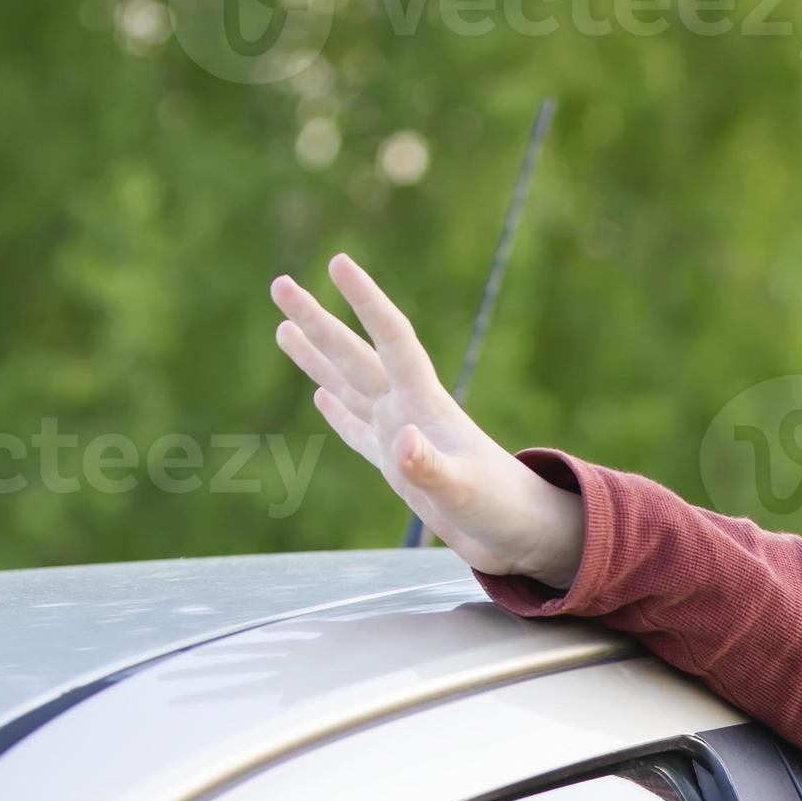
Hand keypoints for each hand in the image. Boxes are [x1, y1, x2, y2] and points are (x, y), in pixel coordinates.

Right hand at [267, 251, 586, 586]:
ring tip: (284, 328)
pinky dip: (337, 412)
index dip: (366, 300)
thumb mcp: (464, 493)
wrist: (521, 537)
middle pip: (355, 354)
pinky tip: (319, 396)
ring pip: (348, 386)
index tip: (338, 263)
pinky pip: (356, 430)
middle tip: (280, 285)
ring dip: (317, 358)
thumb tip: (399, 440)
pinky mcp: (397, 468)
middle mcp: (408, 411)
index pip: (391, 338)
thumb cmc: (503, 511)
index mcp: (426, 404)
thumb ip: (430, 468)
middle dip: (318, 320)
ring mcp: (400, 436)